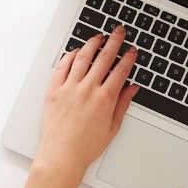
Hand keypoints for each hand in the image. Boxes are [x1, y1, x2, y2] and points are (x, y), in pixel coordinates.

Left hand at [37, 26, 138, 175]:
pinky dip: (70, 56)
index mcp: (104, 99)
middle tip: (119, 31)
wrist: (61, 155)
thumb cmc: (85, 146)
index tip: (132, 49)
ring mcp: (69, 88)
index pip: (120, 70)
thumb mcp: (112, 128)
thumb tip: (132, 89)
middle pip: (104, 58)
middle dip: (114, 41)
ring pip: (83, 57)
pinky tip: (76, 51)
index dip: (128, 57)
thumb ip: (123, 105)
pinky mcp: (54, 90)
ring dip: (92, 43)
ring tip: (99, 36)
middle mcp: (87, 90)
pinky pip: (62, 66)